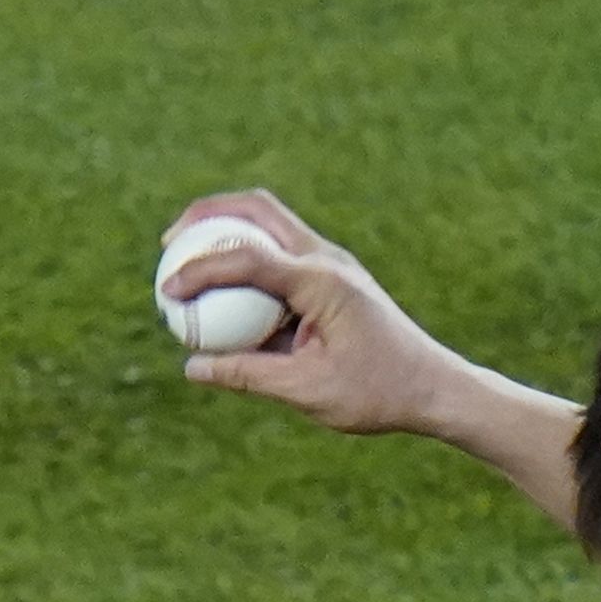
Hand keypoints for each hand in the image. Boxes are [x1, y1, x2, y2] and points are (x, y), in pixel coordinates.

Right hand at [159, 188, 477, 434]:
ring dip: (227, 231)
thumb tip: (193, 368)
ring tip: (187, 258)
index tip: (167, 290)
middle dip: (207, 215)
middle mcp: (327, 259)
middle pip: (257, 208)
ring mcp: (331, 262)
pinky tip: (224, 292)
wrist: (433, 387)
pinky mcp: (332, 276)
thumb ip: (248, 375)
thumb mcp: (307, 391)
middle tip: (170, 244)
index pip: (248, 256)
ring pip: (269, 223)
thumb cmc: (378, 393)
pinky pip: (280, 254)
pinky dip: (247, 259)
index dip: (200, 269)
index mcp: (322, 281)